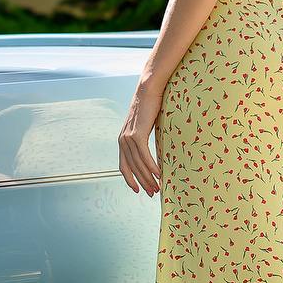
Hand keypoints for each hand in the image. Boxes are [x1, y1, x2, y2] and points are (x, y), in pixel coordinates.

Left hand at [119, 79, 163, 195]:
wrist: (148, 89)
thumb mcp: (145, 125)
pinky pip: (144, 156)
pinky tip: (159, 174)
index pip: (124, 166)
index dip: (130, 179)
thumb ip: (144, 137)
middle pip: (132, 168)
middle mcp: (122, 141)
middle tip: (153, 193)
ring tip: (158, 187)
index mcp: (123, 140)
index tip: (138, 190)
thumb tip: (152, 149)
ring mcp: (128, 138)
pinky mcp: (137, 134)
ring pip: (138, 164)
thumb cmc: (150, 106)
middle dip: (142, 182)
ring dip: (148, 178)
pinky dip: (151, 167)